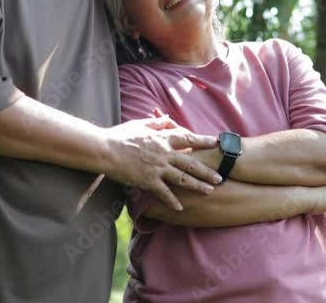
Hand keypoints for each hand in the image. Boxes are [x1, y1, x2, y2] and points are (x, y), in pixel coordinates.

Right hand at [102, 115, 221, 210]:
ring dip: (197, 185)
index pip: (187, 138)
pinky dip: (173, 200)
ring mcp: (157, 168)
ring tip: (209, 191)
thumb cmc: (120, 135)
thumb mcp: (139, 124)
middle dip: (207, 171)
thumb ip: (156, 122)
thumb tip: (168, 118)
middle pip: (190, 163)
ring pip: (182, 178)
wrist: (106, 150)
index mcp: (162, 138)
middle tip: (220, 177)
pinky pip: (163, 192)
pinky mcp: (148, 180)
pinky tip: (181, 208)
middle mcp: (164, 153)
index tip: (216, 142)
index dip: (203, 140)